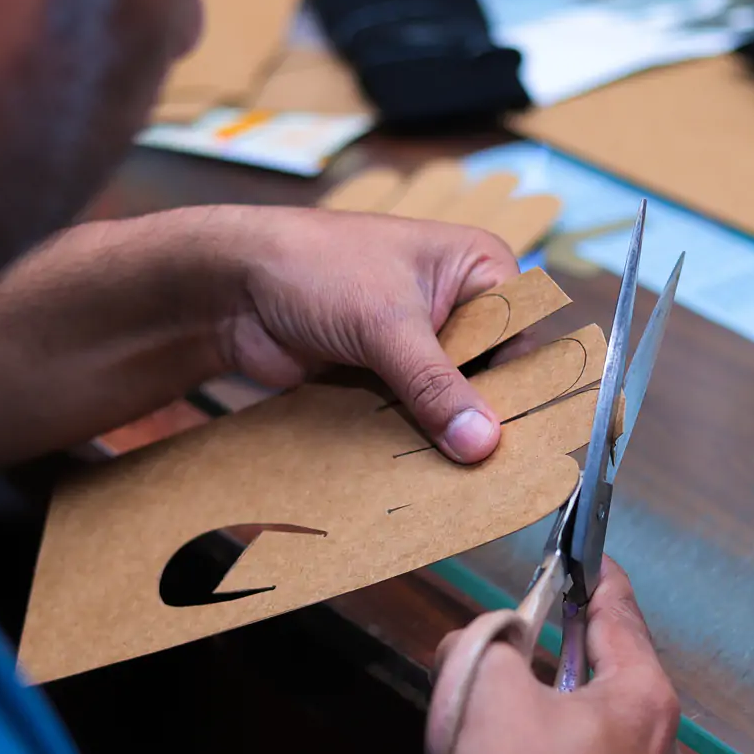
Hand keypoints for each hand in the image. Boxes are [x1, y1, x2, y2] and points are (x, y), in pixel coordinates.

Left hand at [208, 204, 519, 462]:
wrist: (231, 287)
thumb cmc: (313, 267)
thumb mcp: (386, 324)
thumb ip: (435, 385)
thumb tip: (483, 441)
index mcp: (476, 267)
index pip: (522, 335)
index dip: (523, 387)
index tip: (522, 441)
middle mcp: (455, 303)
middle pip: (491, 374)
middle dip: (483, 418)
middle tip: (491, 472)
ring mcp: (418, 341)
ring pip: (450, 400)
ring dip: (447, 435)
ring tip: (460, 486)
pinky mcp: (384, 374)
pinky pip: (412, 414)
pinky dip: (413, 440)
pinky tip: (420, 475)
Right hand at [426, 558, 688, 753]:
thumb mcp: (487, 689)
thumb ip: (483, 644)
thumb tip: (477, 641)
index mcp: (644, 696)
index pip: (620, 613)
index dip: (596, 576)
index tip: (585, 552)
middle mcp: (664, 747)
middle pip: (616, 671)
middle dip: (572, 645)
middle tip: (537, 624)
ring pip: (607, 727)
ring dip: (565, 703)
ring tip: (515, 699)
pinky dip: (563, 752)